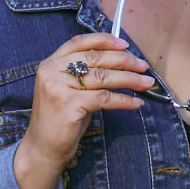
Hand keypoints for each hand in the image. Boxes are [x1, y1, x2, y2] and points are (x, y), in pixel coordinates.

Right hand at [18, 33, 152, 172]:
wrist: (43, 147)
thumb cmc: (60, 118)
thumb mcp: (68, 89)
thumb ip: (85, 74)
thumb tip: (121, 62)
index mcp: (51, 63)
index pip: (80, 42)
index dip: (104, 40)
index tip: (126, 45)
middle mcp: (52, 71)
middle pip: (95, 58)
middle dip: (124, 60)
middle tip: (143, 66)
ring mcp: (59, 87)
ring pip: (103, 77)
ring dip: (129, 79)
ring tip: (146, 83)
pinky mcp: (69, 105)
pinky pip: (104, 98)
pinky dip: (123, 100)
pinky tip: (136, 103)